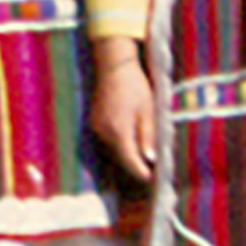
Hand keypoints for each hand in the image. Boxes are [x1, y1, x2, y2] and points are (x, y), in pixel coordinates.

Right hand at [89, 40, 156, 182]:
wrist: (114, 65)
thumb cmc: (135, 86)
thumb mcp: (147, 110)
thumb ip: (147, 135)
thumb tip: (150, 158)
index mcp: (119, 131)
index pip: (130, 160)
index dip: (140, 171)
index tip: (151, 179)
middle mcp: (104, 132)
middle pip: (121, 155)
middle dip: (135, 164)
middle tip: (151, 171)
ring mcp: (96, 126)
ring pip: (114, 147)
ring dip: (127, 153)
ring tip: (143, 157)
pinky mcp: (94, 120)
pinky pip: (108, 138)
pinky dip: (120, 142)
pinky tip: (130, 141)